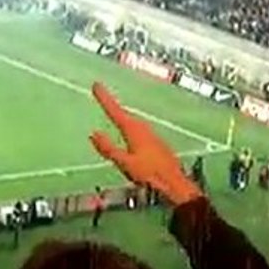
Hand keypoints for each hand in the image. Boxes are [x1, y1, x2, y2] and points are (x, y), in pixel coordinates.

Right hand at [89, 83, 201, 206]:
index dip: (104, 98)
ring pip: (132, 122)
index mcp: (134, 130)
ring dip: (122, 116)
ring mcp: (152, 135)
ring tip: (112, 111)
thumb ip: (109, 148)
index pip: (115, 110)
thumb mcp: (124, 162)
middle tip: (102, 96)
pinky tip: (130, 133)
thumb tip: (94, 133)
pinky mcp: (156, 144)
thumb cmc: (150, 174)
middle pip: (124, 114)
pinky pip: (138, 130)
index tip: (96, 85)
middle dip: (113, 105)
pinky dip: (130, 127)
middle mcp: (144, 129)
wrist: (175, 184)